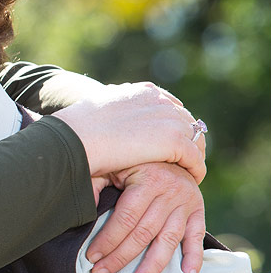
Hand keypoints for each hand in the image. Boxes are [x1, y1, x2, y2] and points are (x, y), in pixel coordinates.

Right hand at [55, 82, 206, 182]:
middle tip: (185, 159)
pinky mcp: (174, 140)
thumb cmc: (78, 130)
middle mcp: (160, 101)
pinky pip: (195, 157)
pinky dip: (196, 169)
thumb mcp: (98, 111)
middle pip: (186, 120)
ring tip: (190, 172)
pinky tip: (192, 180)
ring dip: (194, 154)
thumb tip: (108, 110)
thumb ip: (113, 112)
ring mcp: (169, 119)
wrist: (77, 139)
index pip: (170, 105)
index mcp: (143, 92)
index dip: (173, 124)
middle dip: (188, 139)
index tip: (171, 141)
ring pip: (195, 138)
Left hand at [86, 163, 205, 272]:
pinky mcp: (198, 209)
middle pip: (143, 232)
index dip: (107, 240)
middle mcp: (170, 190)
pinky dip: (194, 257)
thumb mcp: (113, 163)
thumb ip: (96, 182)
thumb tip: (80, 208)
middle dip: (120, 257)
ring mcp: (186, 201)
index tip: (92, 257)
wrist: (170, 147)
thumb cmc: (133, 159)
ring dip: (153, 265)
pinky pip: (197, 235)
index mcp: (147, 179)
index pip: (125, 217)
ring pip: (168, 239)